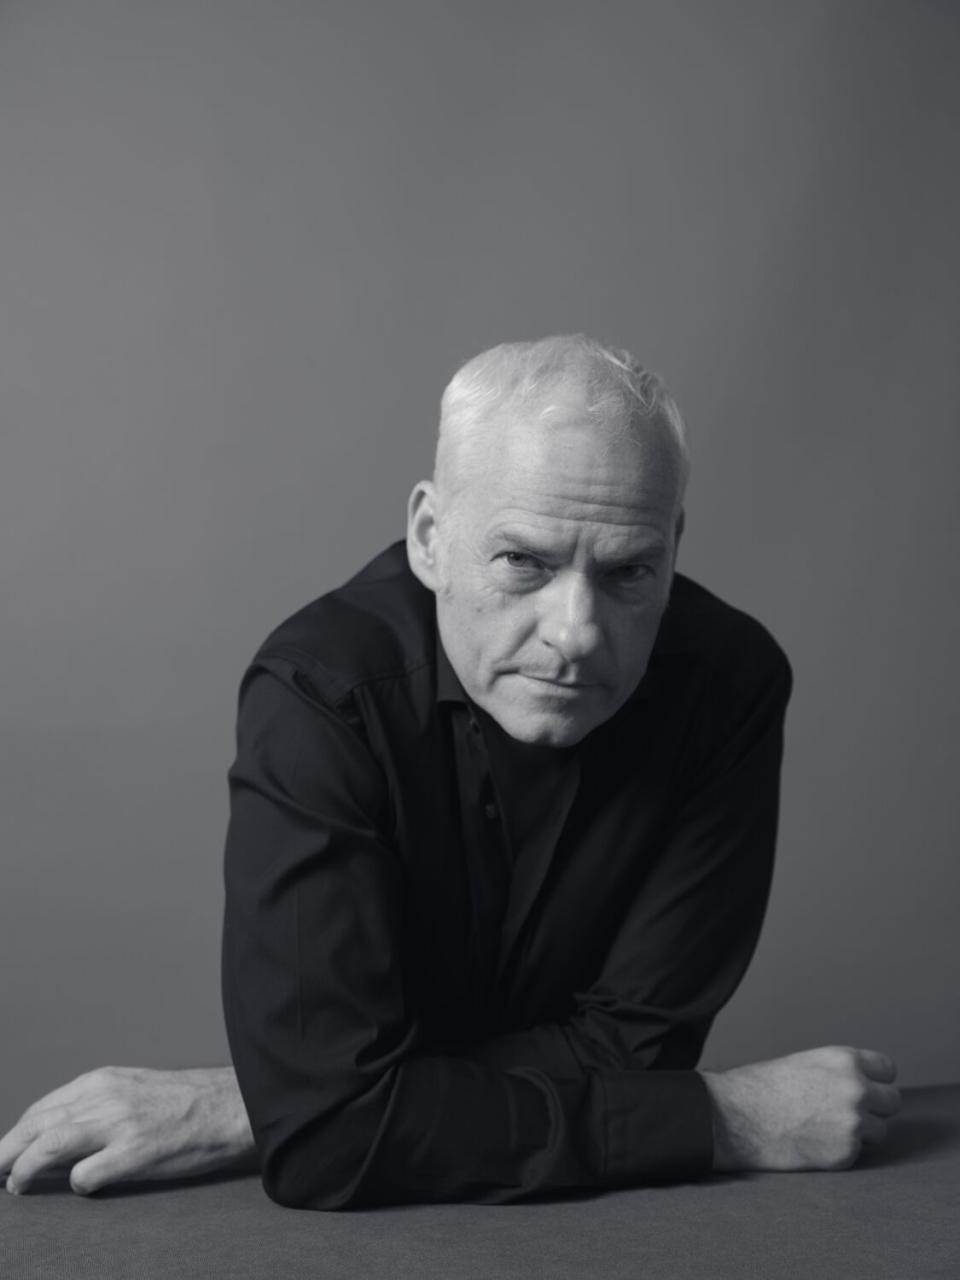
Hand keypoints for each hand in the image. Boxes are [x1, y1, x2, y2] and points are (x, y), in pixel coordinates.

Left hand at [0, 1065, 255, 1194]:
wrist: (230, 1106)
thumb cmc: (185, 1101)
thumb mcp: (134, 1087)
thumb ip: (97, 1103)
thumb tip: (57, 1133)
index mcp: (103, 1080)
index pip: (42, 1108)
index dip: (18, 1134)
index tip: (7, 1153)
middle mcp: (106, 1097)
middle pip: (36, 1125)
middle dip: (7, 1151)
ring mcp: (120, 1124)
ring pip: (49, 1146)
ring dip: (24, 1169)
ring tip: (16, 1185)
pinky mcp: (136, 1153)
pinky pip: (86, 1175)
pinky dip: (76, 1184)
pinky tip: (85, 1186)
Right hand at [700, 1045, 901, 1171]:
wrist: (737, 1117)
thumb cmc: (763, 1087)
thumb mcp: (807, 1063)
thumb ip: (839, 1073)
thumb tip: (864, 1085)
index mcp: (844, 1060)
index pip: (887, 1070)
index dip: (875, 1079)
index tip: (867, 1087)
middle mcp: (856, 1089)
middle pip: (892, 1101)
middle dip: (875, 1107)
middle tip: (849, 1112)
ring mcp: (854, 1123)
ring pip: (879, 1130)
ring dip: (861, 1131)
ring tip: (825, 1127)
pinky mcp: (846, 1153)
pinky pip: (857, 1151)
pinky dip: (841, 1150)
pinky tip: (813, 1142)